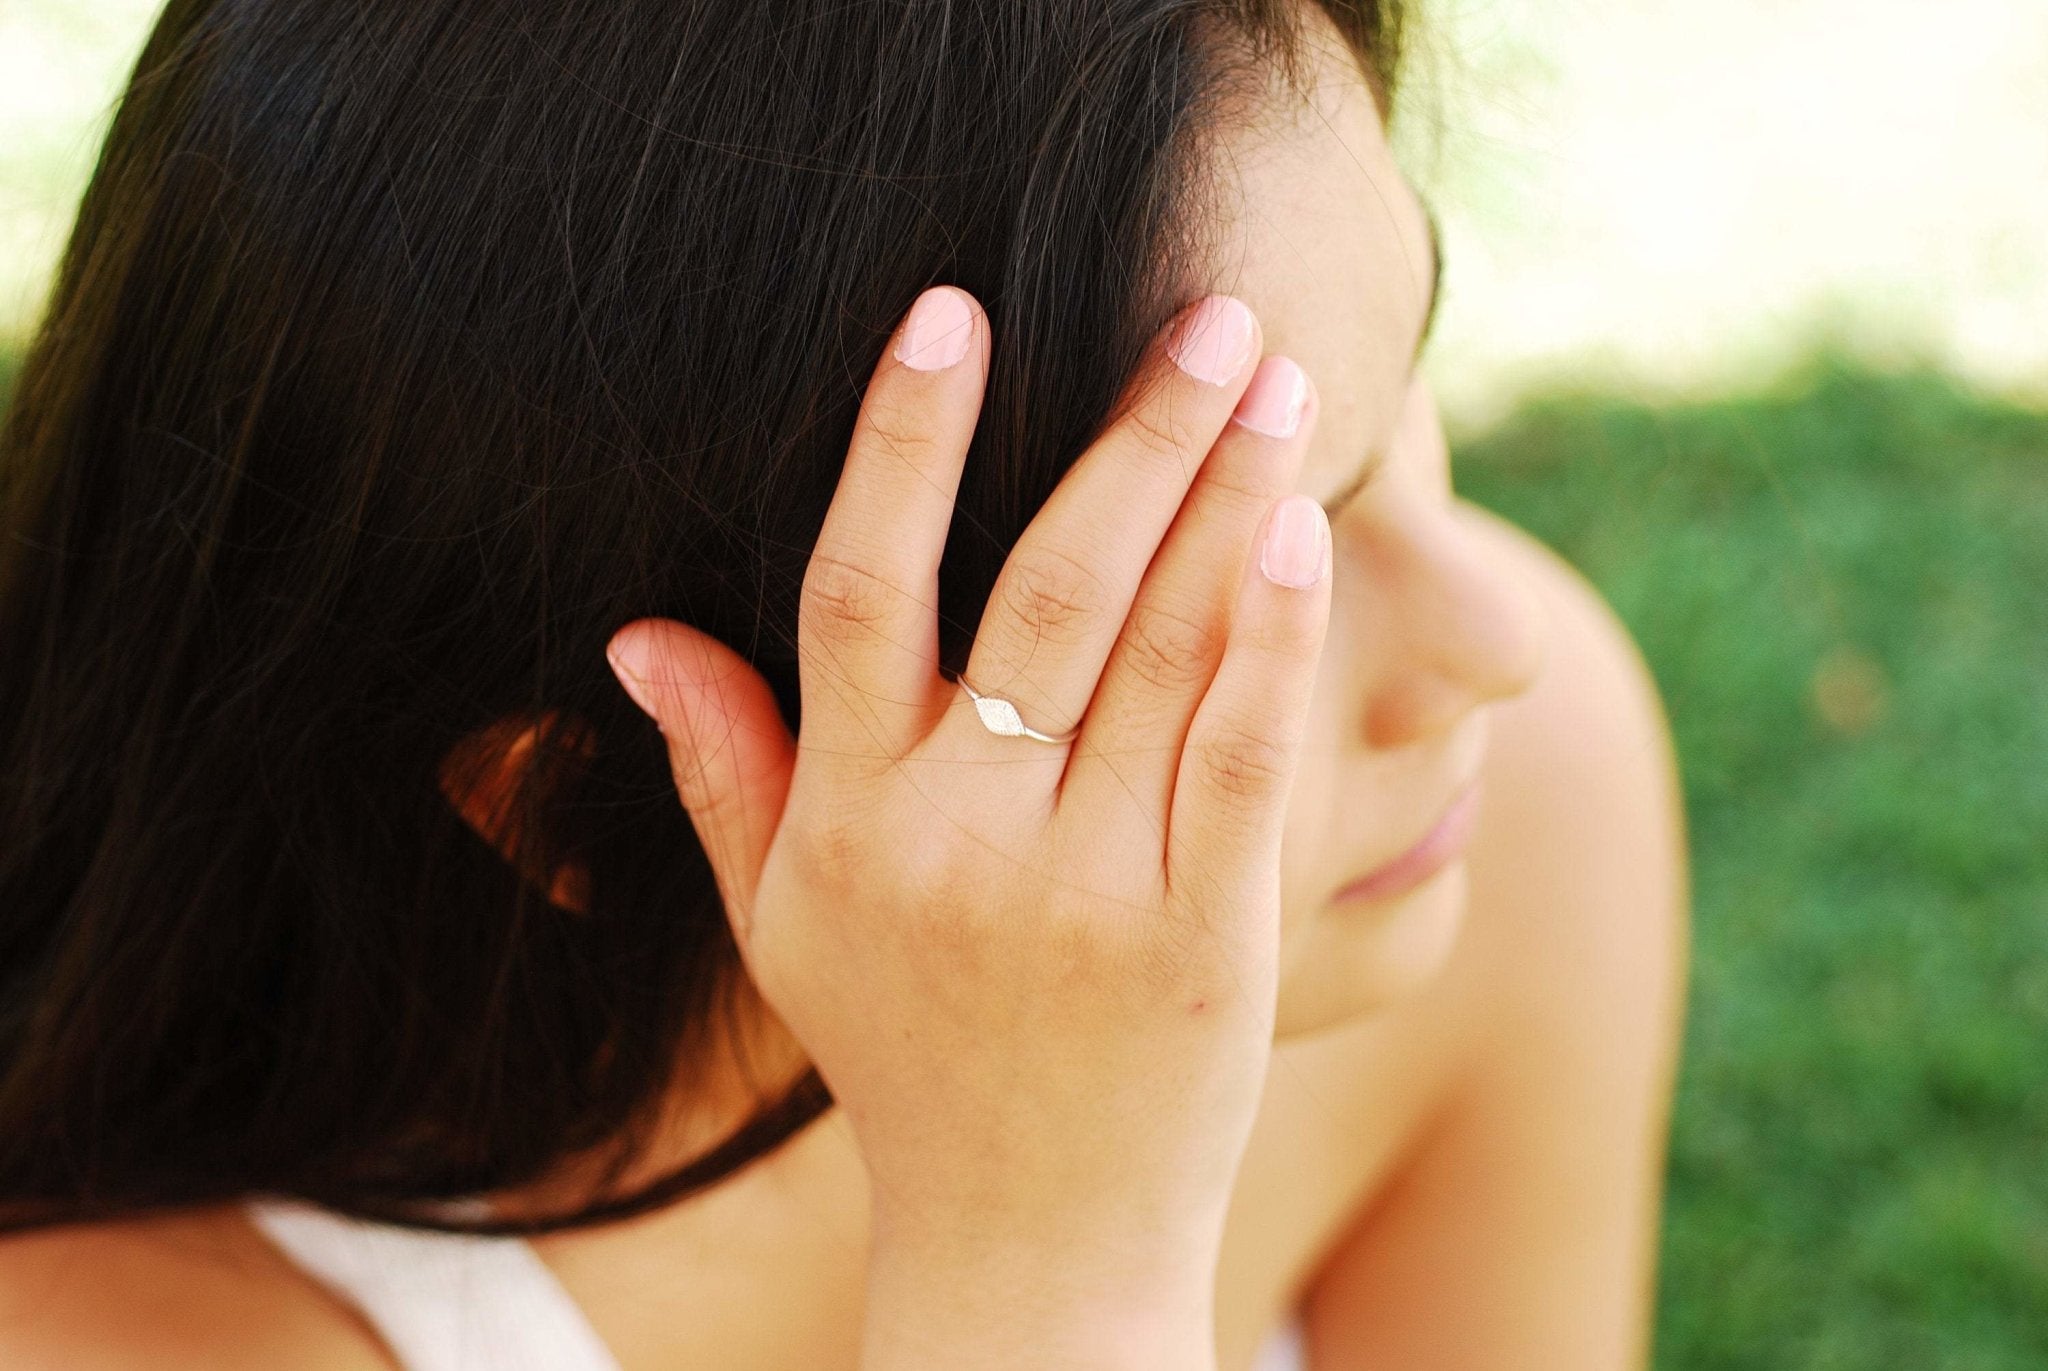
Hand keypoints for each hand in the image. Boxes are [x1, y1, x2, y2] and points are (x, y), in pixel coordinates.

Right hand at [603, 285, 1327, 1272]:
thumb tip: (635, 635)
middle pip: (1044, 593)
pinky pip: (1243, 756)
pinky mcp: (1204, 942)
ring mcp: (1087, 891)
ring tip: (1271, 380)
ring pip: (1161, 652)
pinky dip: (1273, 634)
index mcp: (850, 821)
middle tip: (1204, 313)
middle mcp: (958, 842)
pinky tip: (1297, 529)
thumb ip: (719, 774)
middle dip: (1130, 436)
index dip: (899, 443)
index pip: (855, 591)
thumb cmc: (904, 1063)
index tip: (950, 314)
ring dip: (1224, 499)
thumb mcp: (782, 930)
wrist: (1028, 1246)